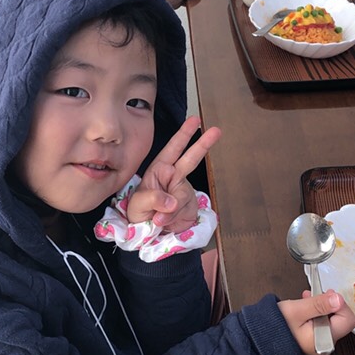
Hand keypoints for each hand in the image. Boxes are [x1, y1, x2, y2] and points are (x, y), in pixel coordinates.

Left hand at [124, 115, 220, 232]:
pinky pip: (186, 211)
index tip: (195, 120)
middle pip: (191, 159)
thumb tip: (171, 202)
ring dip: (170, 212)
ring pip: (183, 197)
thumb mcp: (138, 205)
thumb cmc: (139, 213)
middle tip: (216, 130)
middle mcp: (174, 177)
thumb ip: (153, 200)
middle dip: (203, 144)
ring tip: (158, 220)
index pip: (173, 149)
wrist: (149, 234)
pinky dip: (176, 220)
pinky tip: (168, 222)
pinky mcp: (191, 206)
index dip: (184, 134)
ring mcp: (184, 191)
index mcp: (160, 170)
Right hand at [277, 290, 354, 354]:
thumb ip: (319, 304)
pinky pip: (322, 324)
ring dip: (322, 307)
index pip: (348, 320)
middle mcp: (327, 343)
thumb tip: (338, 299)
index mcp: (326, 338)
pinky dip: (316, 313)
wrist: (260, 341)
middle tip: (315, 294)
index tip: (326, 295)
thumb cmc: (276, 327)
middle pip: (341, 319)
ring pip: (331, 320)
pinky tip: (305, 306)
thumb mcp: (297, 311)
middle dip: (329, 304)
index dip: (340, 305)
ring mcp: (320, 342)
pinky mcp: (313, 340)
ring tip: (306, 298)